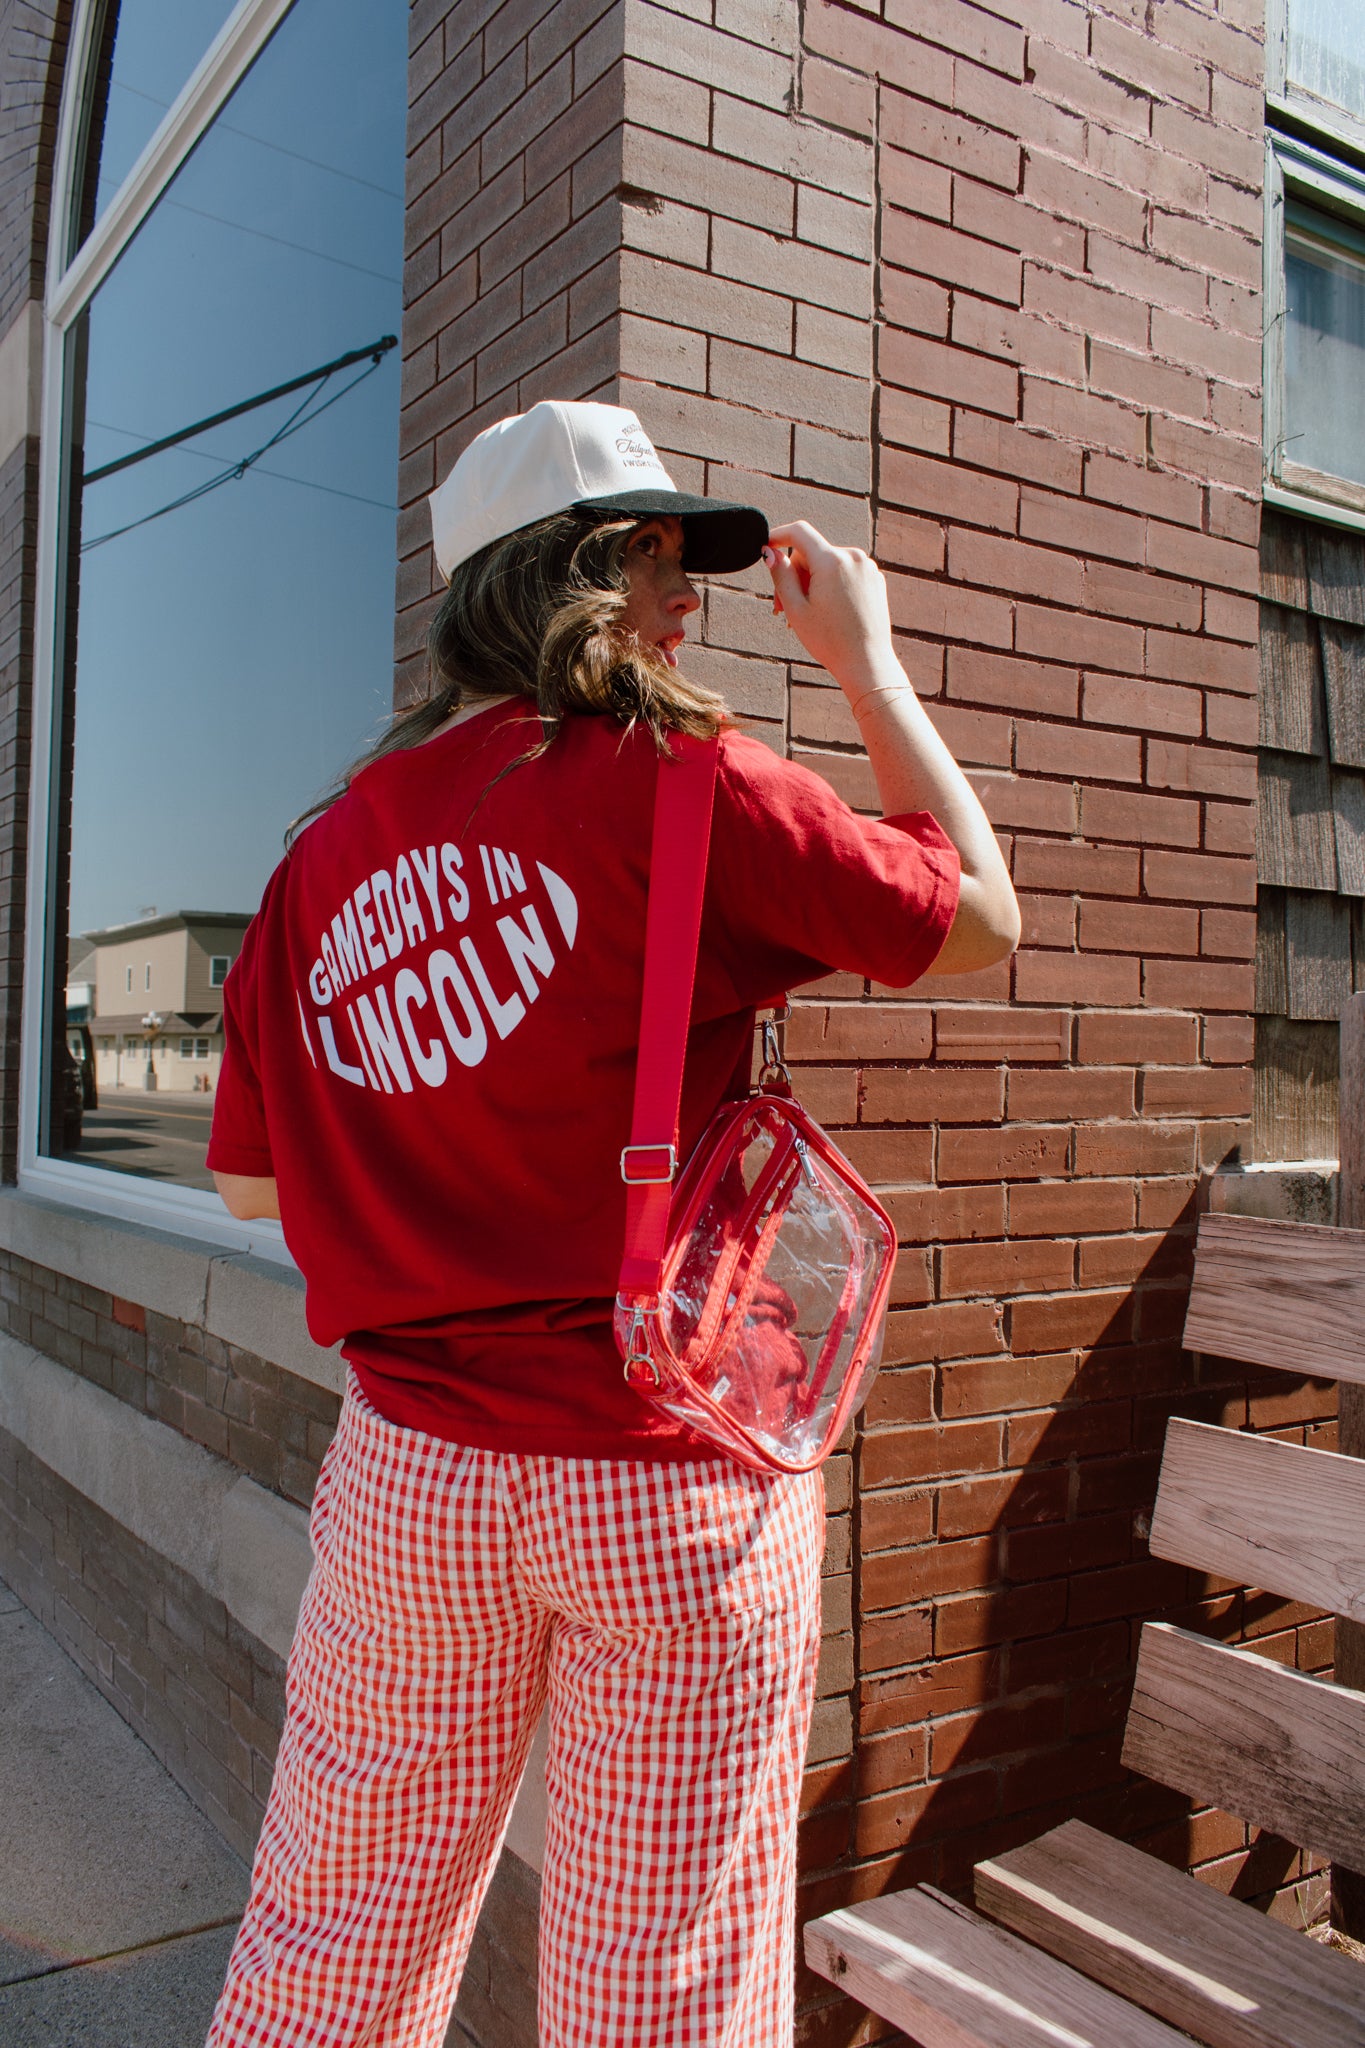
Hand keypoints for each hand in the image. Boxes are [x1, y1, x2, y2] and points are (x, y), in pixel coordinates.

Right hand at [763, 522, 896, 686]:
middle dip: (795, 575)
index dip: (778, 535)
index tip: (766, 545)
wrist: (866, 663)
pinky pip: (845, 573)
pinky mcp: (875, 579)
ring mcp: (867, 567)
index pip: (799, 532)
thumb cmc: (829, 640)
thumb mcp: (795, 608)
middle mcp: (852, 557)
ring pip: (828, 564)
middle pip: (812, 553)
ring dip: (813, 582)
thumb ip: (781, 575)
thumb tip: (771, 551)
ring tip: (807, 614)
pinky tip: (828, 611)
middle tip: (782, 608)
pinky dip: (832, 585)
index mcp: (831, 561)